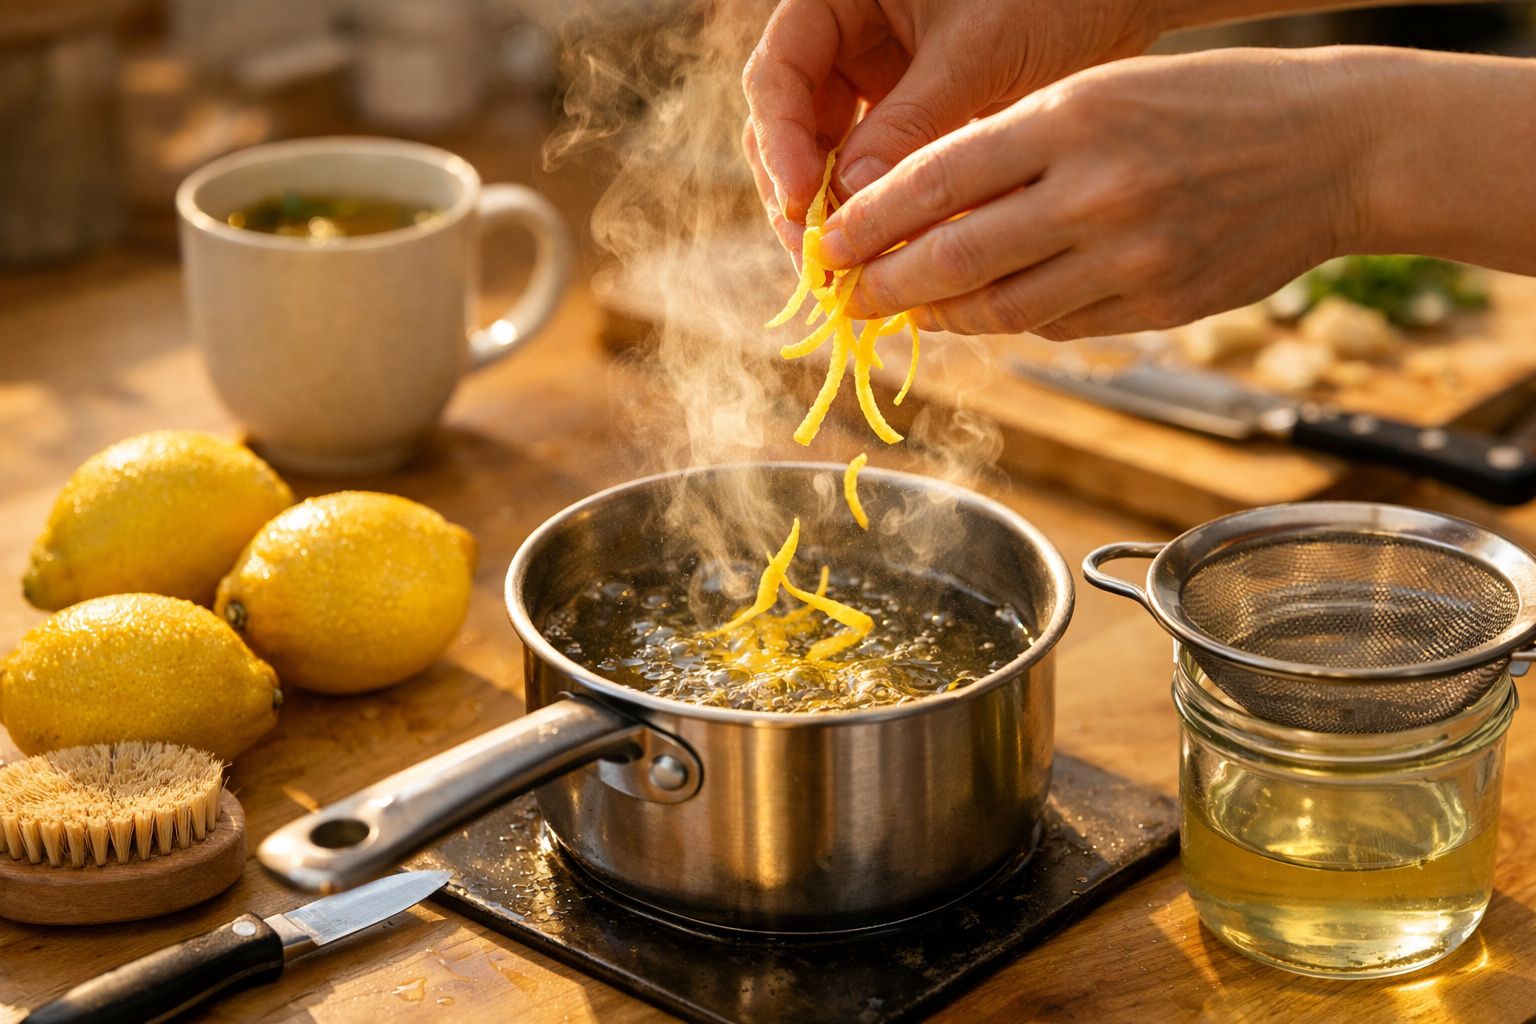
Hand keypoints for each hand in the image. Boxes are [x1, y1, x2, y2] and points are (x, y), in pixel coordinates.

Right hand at [741, 0, 1159, 252]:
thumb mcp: (977, 52)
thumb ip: (911, 121)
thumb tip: (851, 204)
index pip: (777, 74)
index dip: (781, 142)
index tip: (804, 203)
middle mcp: (847, 39)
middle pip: (791, 125)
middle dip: (799, 194)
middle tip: (819, 260)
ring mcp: (876, 81)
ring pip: (829, 157)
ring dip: (836, 214)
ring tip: (854, 271)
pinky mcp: (910, 119)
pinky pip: (876, 172)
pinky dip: (882, 213)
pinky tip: (896, 258)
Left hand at [820, 48, 1373, 338]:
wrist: (1336, 149)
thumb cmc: (1208, 105)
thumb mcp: (1104, 94)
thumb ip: (1016, 149)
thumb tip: (921, 208)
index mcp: (1074, 118)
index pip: (936, 178)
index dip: (868, 222)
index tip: (827, 243)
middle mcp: (1097, 191)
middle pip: (954, 257)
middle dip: (884, 284)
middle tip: (846, 297)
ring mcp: (1131, 257)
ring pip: (1000, 308)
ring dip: (940, 315)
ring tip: (906, 311)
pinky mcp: (1159, 307)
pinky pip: (1057, 327)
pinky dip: (1011, 321)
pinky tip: (986, 311)